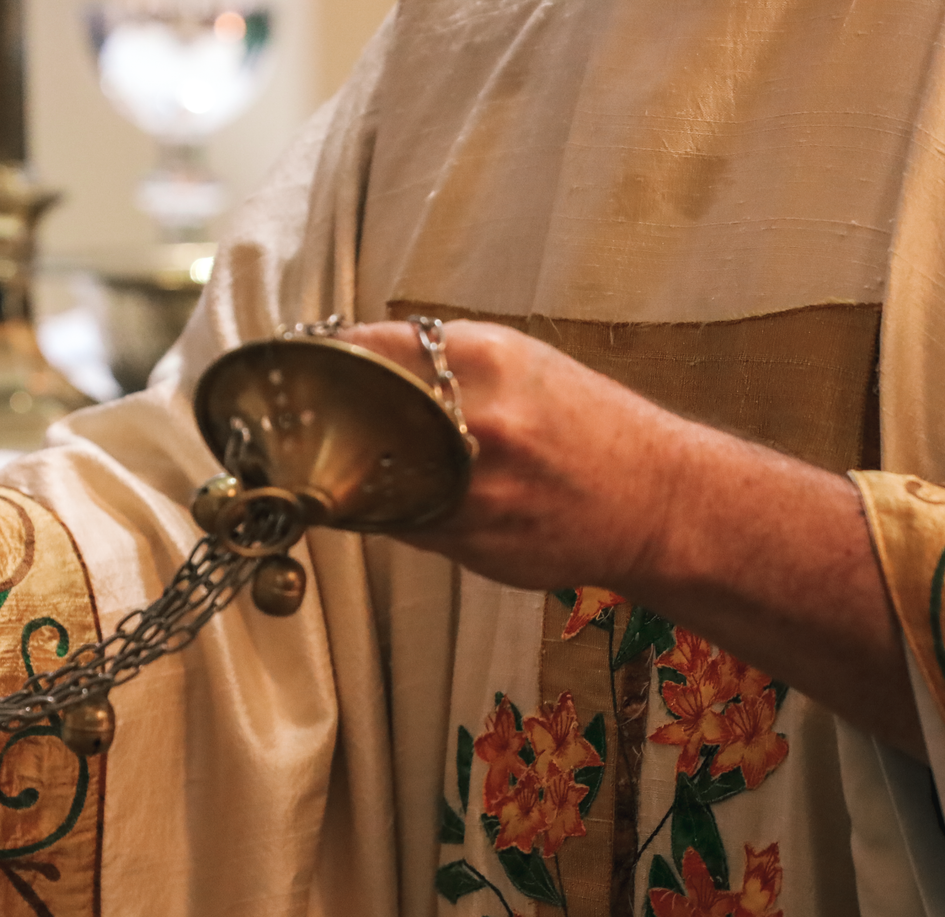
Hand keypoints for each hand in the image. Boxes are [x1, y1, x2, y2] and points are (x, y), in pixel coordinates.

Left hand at [339, 320, 922, 754]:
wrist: (659, 500)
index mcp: (485, 358)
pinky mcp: (471, 538)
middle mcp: (476, 418)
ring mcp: (472, 484)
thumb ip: (440, 362)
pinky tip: (370, 501)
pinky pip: (395, 523)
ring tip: (319, 465)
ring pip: (367, 479)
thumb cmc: (588, 425)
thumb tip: (354, 361)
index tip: (290, 373)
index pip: (363, 350)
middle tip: (286, 427)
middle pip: (352, 417)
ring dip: (335, 475)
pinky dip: (374, 512)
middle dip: (313, 424)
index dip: (317, 364)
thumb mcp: (521, 364)